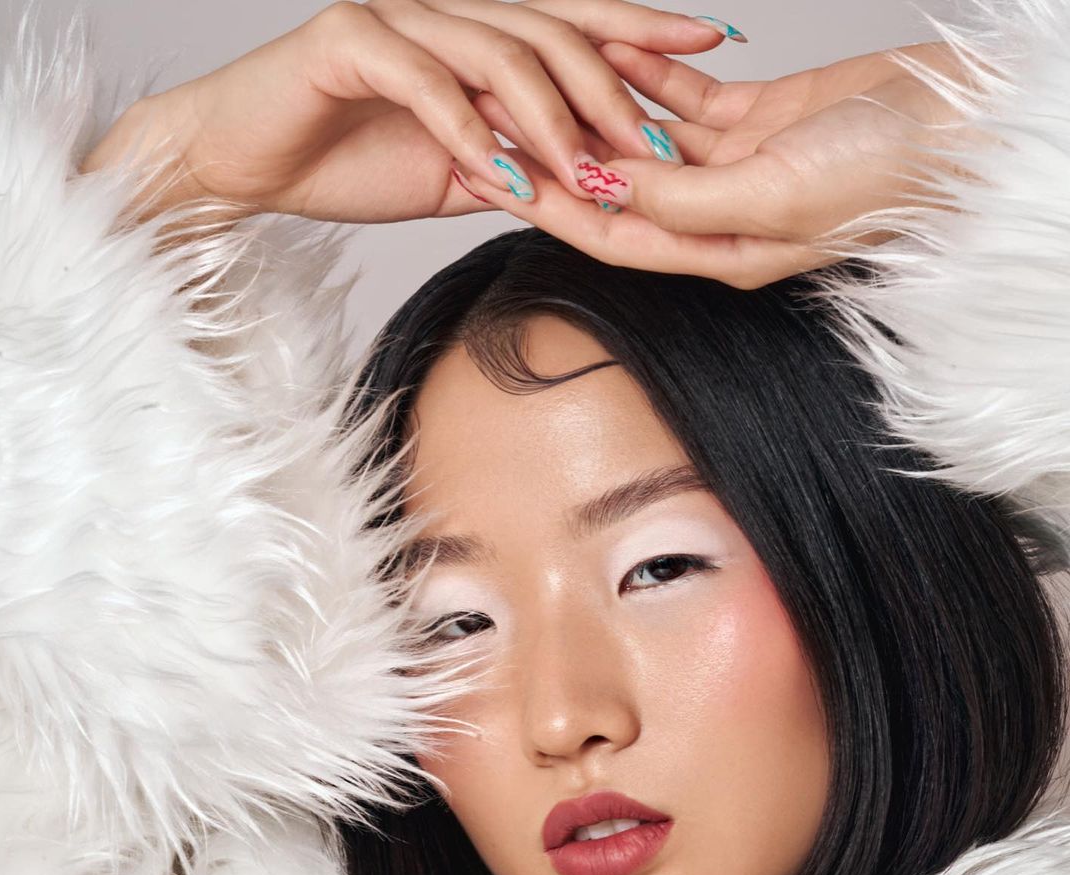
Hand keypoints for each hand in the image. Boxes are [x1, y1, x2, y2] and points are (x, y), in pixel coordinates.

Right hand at [80, 0, 730, 226]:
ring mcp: (399, 20)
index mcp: (475, 40)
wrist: (244, 159)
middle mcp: (446, 15)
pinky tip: (500, 176)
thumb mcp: (452, 175)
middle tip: (659, 147)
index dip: (642, 31)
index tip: (712, 48)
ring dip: (551, 118)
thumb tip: (579, 189)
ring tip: (588, 173)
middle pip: (551, 33)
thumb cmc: (343, 158)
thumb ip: (513, 167)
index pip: (572, 25)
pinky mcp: (349, 40)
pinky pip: (425, 81)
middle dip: (614, 88)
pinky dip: (466, 131)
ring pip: (498, 50)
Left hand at [452, 40, 982, 286]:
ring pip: (644, 141)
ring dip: (590, 113)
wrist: (958, 129)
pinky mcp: (759, 121)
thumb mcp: (769, 195)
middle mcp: (717, 215)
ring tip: (532, 83)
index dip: (544, 206)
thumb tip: (604, 189)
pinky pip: (684, 100)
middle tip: (492, 123)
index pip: (609, 233)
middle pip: (615, 189)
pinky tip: (604, 52)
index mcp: (716, 250)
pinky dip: (646, 76)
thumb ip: (680, 199)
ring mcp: (736, 168)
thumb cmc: (880, 177)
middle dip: (552, 159)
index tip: (487, 175)